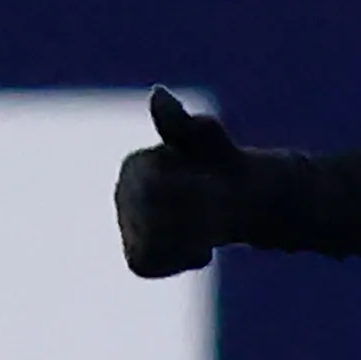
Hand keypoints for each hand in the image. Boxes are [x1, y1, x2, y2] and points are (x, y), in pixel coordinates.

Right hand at [116, 87, 247, 279]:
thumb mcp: (210, 142)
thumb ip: (182, 123)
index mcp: (134, 165)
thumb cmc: (222, 165)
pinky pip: (151, 265)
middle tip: (223, 210)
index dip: (190, 193)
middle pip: (153, 219)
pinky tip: (198, 246)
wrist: (238, 199)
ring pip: (152, 245)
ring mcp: (127, 228)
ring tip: (212, 225)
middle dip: (194, 217)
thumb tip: (157, 94)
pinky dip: (180, 258)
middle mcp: (122, 195)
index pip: (153, 189)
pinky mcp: (138, 258)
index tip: (219, 187)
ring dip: (190, 238)